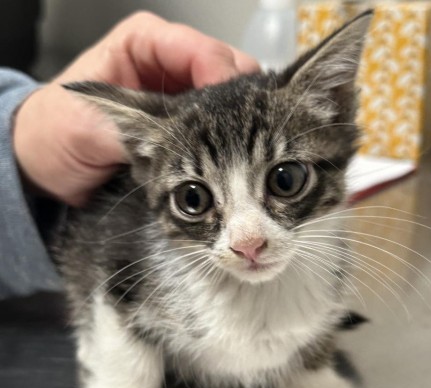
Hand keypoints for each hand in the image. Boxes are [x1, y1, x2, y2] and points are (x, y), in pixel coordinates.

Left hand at [13, 12, 258, 205]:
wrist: (52, 166)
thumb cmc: (57, 134)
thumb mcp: (85, 128)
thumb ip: (132, 127)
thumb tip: (176, 134)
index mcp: (145, 44)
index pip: (199, 51)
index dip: (221, 78)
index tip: (230, 113)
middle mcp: (171, 65)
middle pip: (228, 72)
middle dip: (240, 104)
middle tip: (242, 140)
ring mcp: (184, 96)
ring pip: (233, 101)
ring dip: (240, 126)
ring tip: (240, 154)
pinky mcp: (189, 127)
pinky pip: (224, 129)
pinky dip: (233, 144)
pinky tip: (234, 160)